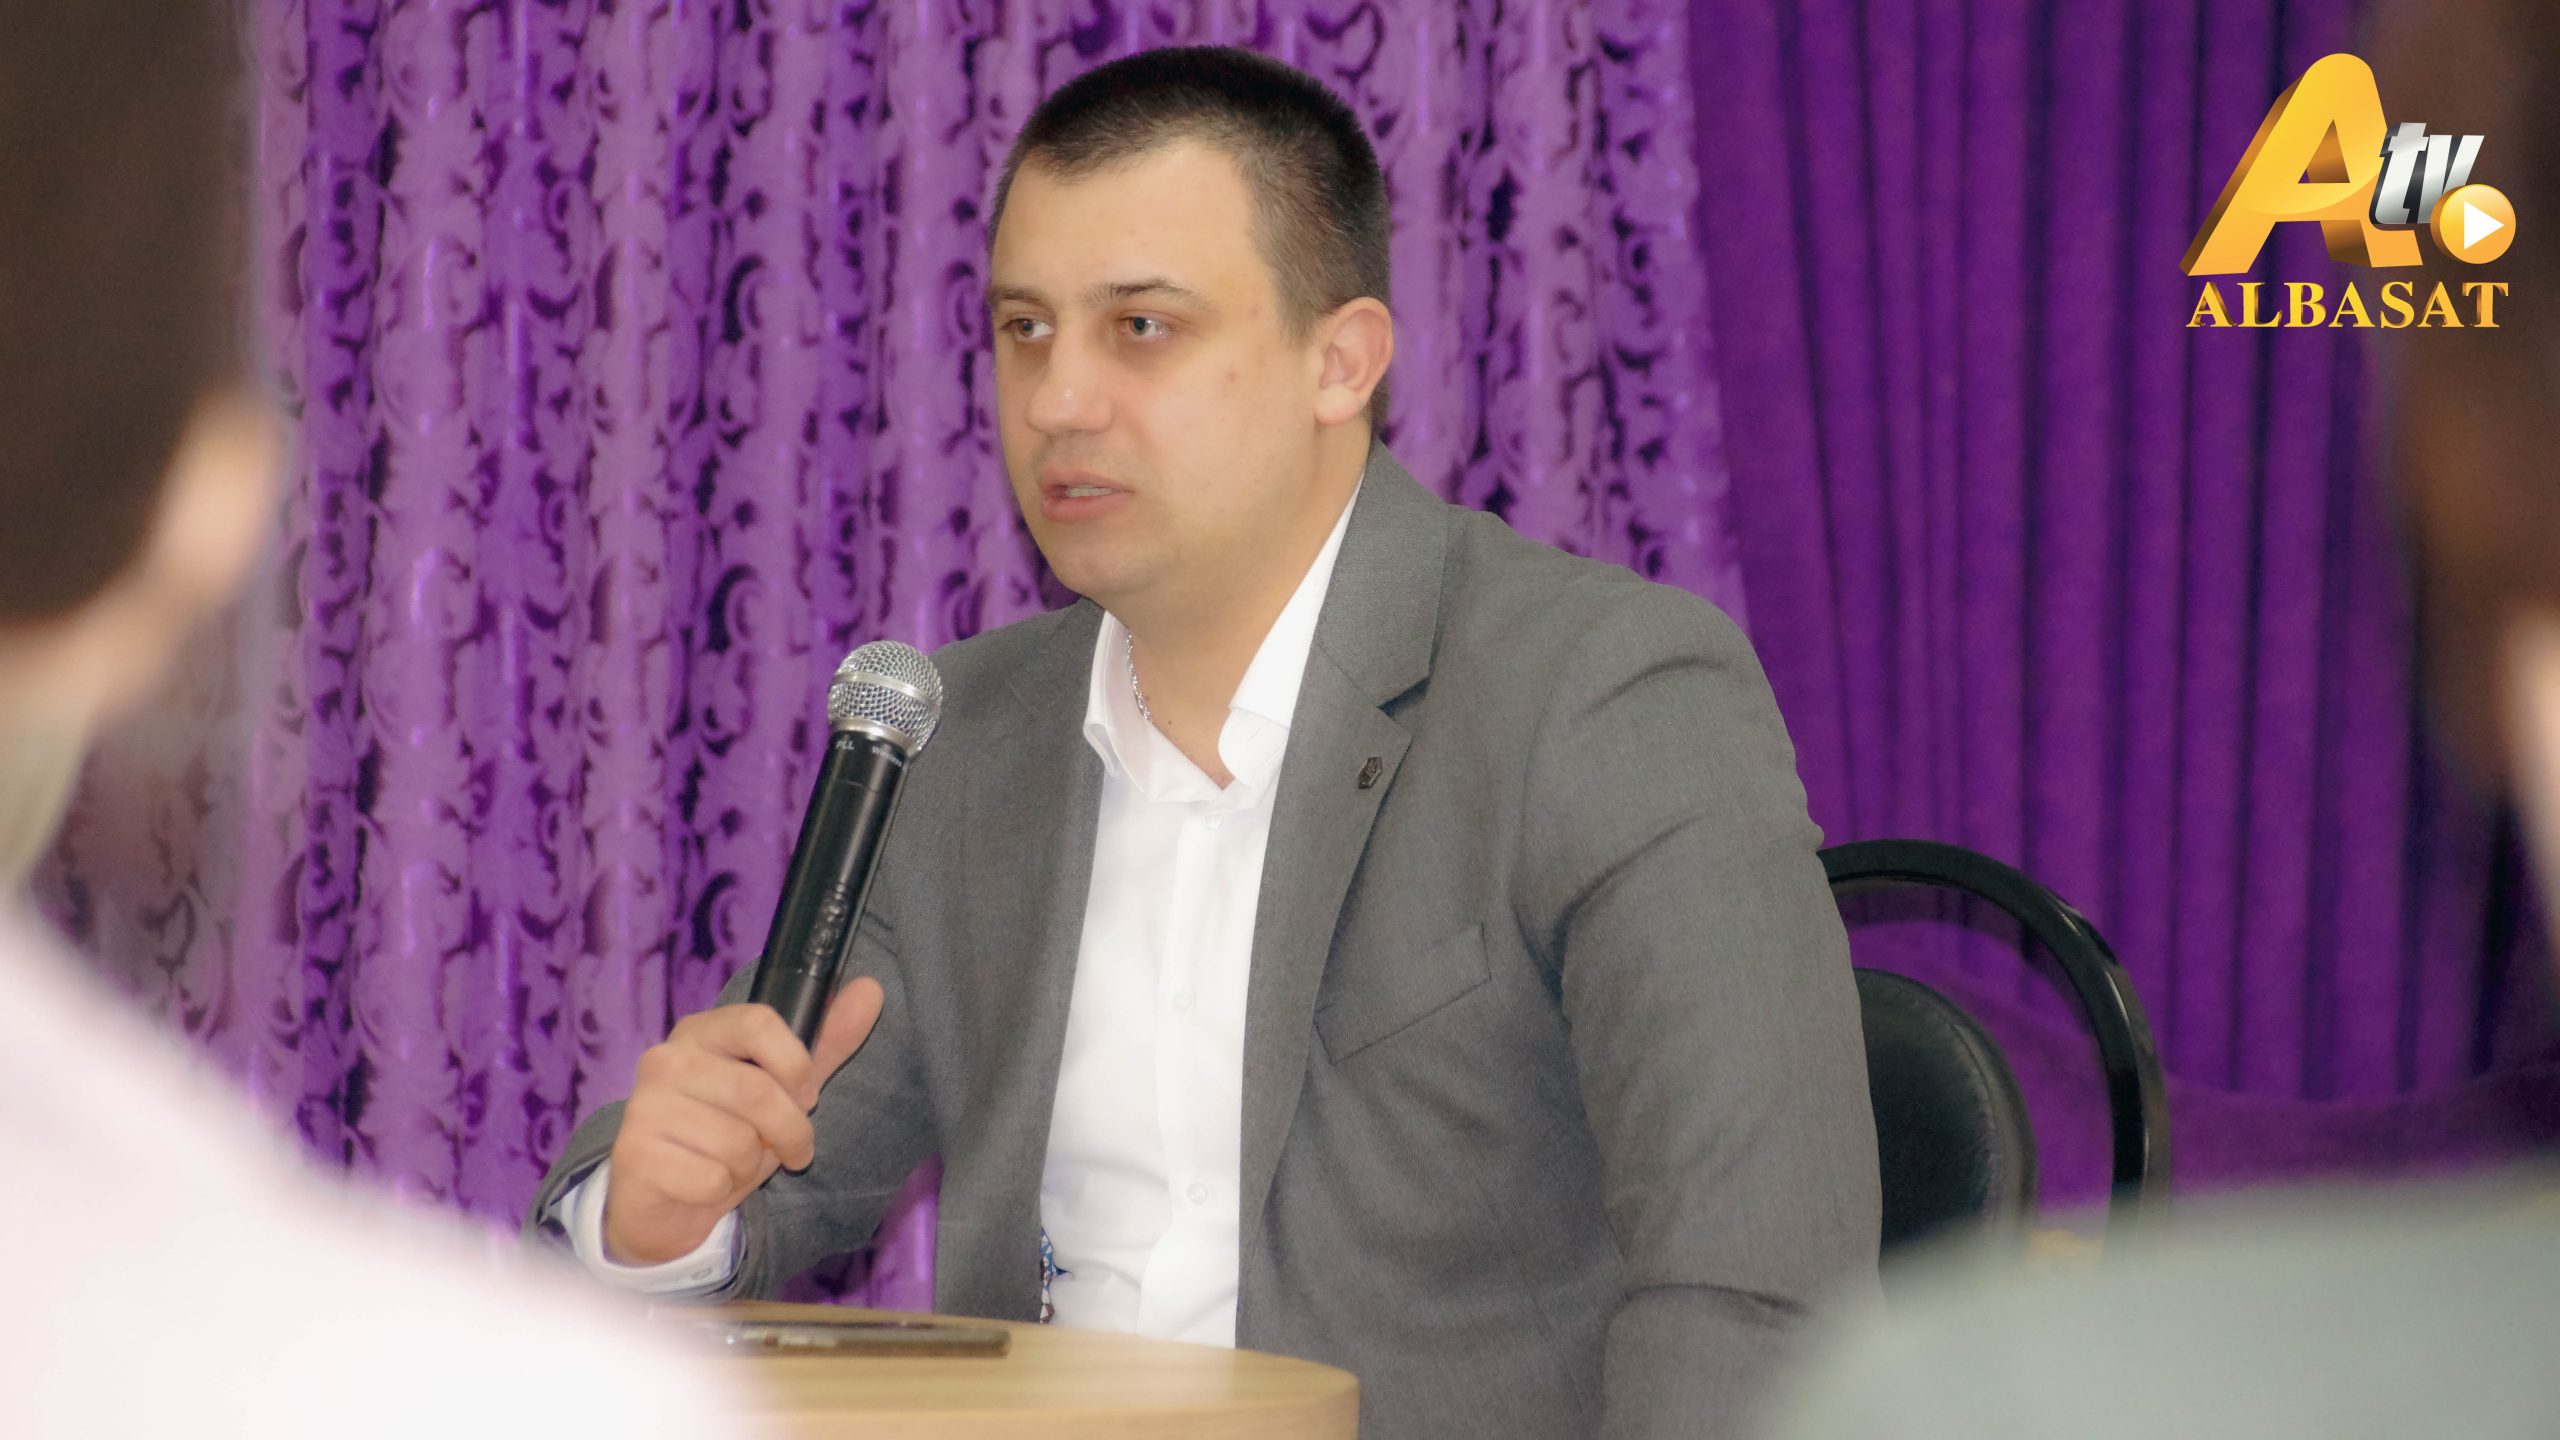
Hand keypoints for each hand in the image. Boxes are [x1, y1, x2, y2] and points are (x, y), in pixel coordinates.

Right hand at [600, 980, 884, 1265]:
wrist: (663, 1200)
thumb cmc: (726, 1136)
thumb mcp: (781, 1091)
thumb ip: (825, 1045)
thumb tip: (871, 989)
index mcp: (701, 1032)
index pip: (758, 1021)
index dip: (795, 1063)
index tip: (807, 1095)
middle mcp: (666, 1060)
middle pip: (757, 1091)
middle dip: (791, 1132)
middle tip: (792, 1149)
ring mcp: (645, 1106)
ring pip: (737, 1142)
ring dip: (752, 1167)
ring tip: (734, 1164)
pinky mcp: (635, 1154)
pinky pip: (711, 1179)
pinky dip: (721, 1191)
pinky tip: (703, 1184)